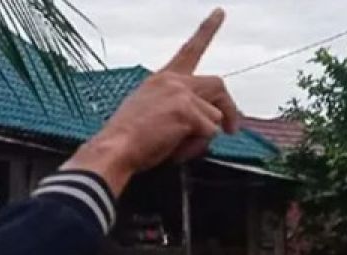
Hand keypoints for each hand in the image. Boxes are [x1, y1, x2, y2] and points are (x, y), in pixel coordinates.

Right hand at [64, 9, 239, 195]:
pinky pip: (209, 133)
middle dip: (229, 108)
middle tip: (232, 129)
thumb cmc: (126, 139)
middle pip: (217, 85)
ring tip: (175, 145)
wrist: (114, 149)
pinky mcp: (187, 112)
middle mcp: (174, 81)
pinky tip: (174, 149)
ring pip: (214, 117)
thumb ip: (175, 106)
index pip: (190, 50)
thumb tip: (204, 121)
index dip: (208, 30)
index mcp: (162, 79)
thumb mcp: (148, 111)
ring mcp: (181, 94)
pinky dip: (195, 147)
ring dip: (202, 136)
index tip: (219, 13)